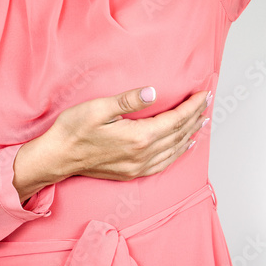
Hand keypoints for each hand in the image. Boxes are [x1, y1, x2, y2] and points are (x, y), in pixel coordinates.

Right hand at [13, 87, 210, 201]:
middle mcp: (143, 155)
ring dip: (190, 134)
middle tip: (207, 102)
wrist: (57, 157)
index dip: (191, 106)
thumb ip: (128, 101)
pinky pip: (164, 164)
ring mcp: (137, 167)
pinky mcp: (131, 173)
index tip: (203, 94)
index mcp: (138, 137)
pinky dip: (178, 154)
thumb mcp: (98, 108)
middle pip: (178, 134)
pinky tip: (184, 147)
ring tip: (202, 121)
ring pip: (174, 150)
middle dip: (195, 117)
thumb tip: (154, 92)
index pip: (175, 119)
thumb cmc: (73, 130)